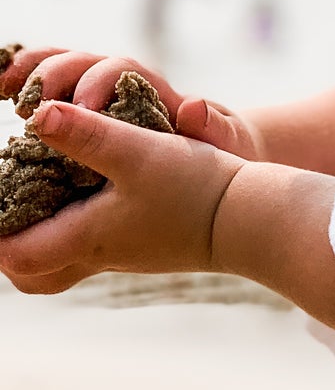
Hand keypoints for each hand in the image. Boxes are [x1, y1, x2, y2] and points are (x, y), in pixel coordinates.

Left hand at [0, 100, 244, 294]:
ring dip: (38, 238)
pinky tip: (80, 199)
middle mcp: (100, 253)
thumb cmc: (198, 188)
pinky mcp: (146, 243)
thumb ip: (86, 134)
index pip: (16, 254)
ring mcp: (125, 253)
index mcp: (88, 237)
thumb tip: (37, 114)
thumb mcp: (139, 152)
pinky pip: (89, 249)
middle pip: (33, 275)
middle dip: (9, 248)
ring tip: (30, 205)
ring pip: (61, 263)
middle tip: (1, 216)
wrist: (255, 220)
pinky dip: (69, 230)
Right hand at [1, 45, 263, 159]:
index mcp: (156, 90)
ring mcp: (101, 97)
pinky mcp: (82, 114)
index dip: (101, 81)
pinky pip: (48, 92)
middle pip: (85, 61)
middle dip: (57, 74)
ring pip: (60, 68)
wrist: (219, 163)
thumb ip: (214, 126)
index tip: (84, 107)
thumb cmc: (222, 152)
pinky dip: (21, 83)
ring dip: (29, 71)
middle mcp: (124, 85)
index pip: (124, 69)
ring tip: (3, 88)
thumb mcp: (227, 143)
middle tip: (34, 102)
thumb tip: (193, 105)